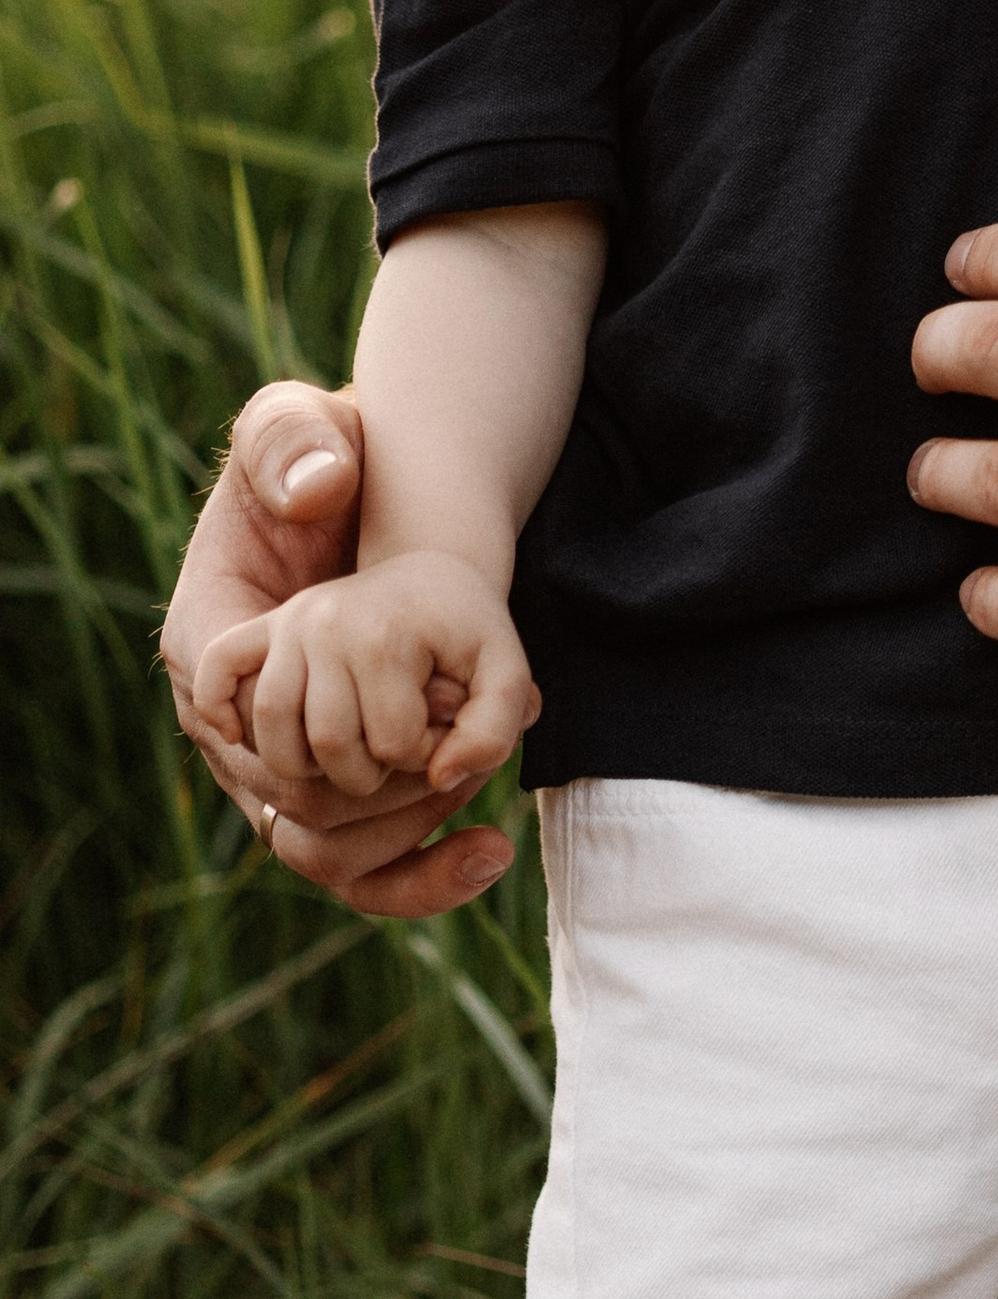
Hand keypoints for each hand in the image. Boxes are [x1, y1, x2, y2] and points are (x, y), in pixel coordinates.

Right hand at [160, 384, 517, 915]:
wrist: (366, 503)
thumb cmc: (321, 457)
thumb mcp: (298, 426)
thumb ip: (291, 441)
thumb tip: (316, 494)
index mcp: (207, 642)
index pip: (246, 733)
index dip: (332, 746)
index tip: (419, 734)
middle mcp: (229, 721)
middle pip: (290, 810)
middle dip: (389, 802)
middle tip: (473, 768)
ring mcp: (275, 760)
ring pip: (322, 854)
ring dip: (409, 841)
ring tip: (486, 805)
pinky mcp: (329, 786)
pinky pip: (356, 863)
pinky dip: (418, 872)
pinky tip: (490, 851)